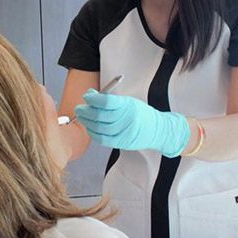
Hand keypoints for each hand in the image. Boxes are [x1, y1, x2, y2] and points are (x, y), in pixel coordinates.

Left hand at [75, 89, 189, 156]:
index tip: (86, 96)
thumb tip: (90, 94)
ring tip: (82, 117)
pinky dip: (93, 133)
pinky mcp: (122, 143)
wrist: (158, 130)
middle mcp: (126, 119)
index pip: (106, 101)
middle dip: (85, 111)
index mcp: (128, 105)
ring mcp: (124, 132)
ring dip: (86, 122)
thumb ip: (108, 98)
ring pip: (99, 127)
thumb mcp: (127, 101)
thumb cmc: (139, 113)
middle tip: (79, 108)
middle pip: (99, 115)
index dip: (93, 98)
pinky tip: (90, 128)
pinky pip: (102, 139)